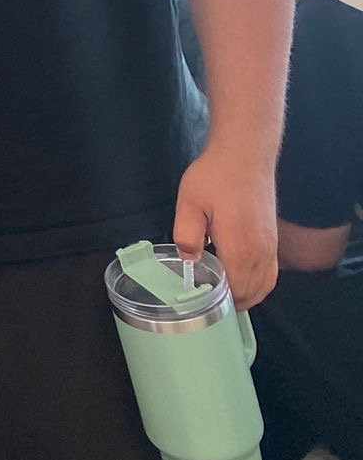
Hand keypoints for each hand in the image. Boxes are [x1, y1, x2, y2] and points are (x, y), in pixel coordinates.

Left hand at [174, 147, 277, 306]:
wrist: (245, 154)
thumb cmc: (216, 176)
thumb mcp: (189, 203)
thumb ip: (186, 235)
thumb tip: (187, 260)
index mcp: (241, 248)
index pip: (235, 292)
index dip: (219, 303)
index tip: (201, 304)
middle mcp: (261, 251)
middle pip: (253, 293)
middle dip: (232, 302)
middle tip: (208, 304)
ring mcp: (271, 245)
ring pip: (265, 284)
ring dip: (247, 294)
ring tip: (223, 295)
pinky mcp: (272, 237)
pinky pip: (270, 271)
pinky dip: (258, 282)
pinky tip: (240, 277)